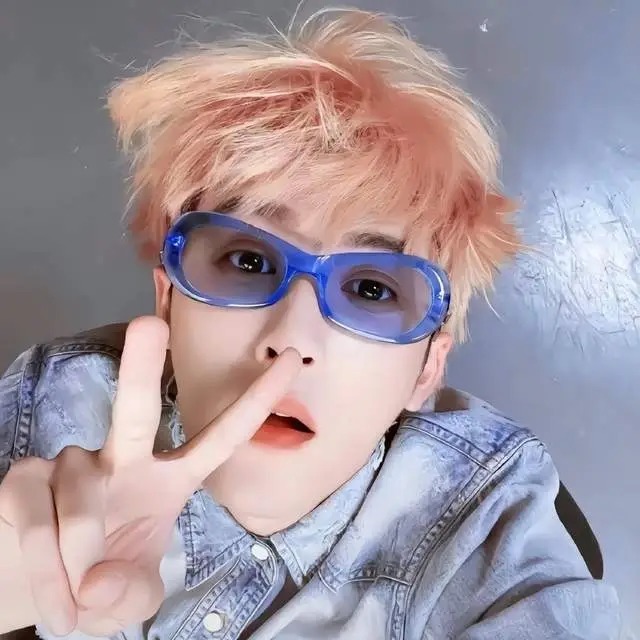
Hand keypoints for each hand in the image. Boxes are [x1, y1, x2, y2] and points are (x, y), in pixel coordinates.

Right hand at [0, 316, 301, 635]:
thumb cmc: (100, 582)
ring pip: (79, 492)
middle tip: (148, 325)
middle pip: (136, 410)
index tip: (291, 360)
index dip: (254, 401)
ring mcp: (73, 463)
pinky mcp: (26, 478)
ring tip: (76, 597)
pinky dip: (42, 559)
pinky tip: (51, 584)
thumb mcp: (131, 599)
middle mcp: (124, 460)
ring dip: (77, 552)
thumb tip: (100, 580)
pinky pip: (34, 512)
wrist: (40, 588)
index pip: (220, 437)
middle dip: (141, 365)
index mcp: (169, 480)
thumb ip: (131, 596)